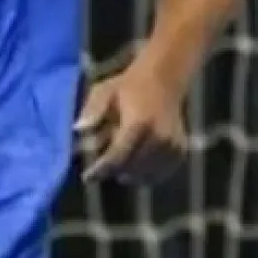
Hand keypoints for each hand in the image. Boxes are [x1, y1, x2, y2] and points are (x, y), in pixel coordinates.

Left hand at [75, 64, 188, 186]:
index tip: (87, 177)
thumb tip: (77, 129)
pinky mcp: (180, 150)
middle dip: (113, 171)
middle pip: (130, 168)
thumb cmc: (128, 86)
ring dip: (129, 174)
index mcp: (138, 123)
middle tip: (102, 169)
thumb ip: (92, 110)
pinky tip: (136, 169)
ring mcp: (172, 145)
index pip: (117, 156)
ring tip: (119, 166)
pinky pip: (161, 173)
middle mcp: (159, 137)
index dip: (101, 170)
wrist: (163, 79)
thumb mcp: (104, 91)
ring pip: (146, 175)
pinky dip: (147, 176)